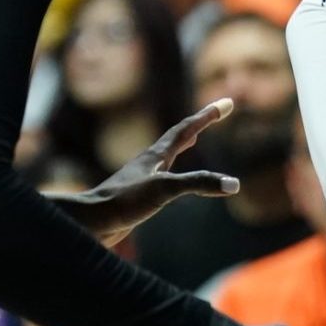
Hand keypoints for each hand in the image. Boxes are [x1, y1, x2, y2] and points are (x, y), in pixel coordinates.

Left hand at [45, 99, 238, 246]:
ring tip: (193, 139)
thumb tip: (234, 183)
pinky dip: (175, 171)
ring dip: (183, 144)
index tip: (228, 103)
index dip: (208, 115)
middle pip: (178, 136)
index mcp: (156, 156)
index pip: (186, 128)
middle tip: (215, 114)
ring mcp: (142, 179)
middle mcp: (149, 163)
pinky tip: (172, 180)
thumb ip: (198, 183)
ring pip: (168, 155)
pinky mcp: (138, 197)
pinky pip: (163, 177)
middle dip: (199, 124)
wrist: (91, 222)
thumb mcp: (164, 190)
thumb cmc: (123, 202)